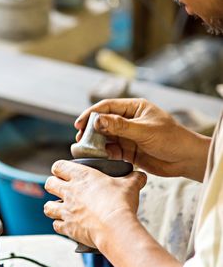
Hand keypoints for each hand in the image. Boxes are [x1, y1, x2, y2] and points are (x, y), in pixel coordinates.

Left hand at [44, 160, 146, 248]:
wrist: (115, 228)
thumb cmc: (120, 204)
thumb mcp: (129, 186)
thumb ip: (133, 178)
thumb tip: (140, 176)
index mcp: (81, 177)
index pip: (59, 166)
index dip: (60, 169)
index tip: (64, 172)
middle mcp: (70, 192)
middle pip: (49, 184)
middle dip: (53, 186)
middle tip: (62, 189)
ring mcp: (66, 210)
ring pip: (47, 206)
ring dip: (52, 207)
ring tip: (60, 208)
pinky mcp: (67, 227)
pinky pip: (56, 225)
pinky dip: (60, 225)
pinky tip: (67, 225)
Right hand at [75, 98, 209, 181]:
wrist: (186, 160)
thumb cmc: (171, 139)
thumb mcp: (144, 131)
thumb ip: (120, 126)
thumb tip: (97, 120)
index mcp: (134, 108)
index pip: (107, 107)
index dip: (91, 114)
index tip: (79, 124)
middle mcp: (129, 120)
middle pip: (103, 122)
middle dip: (90, 130)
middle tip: (80, 139)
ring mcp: (128, 136)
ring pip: (105, 137)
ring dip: (96, 143)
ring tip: (86, 150)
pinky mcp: (128, 151)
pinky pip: (111, 150)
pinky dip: (104, 153)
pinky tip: (100, 157)